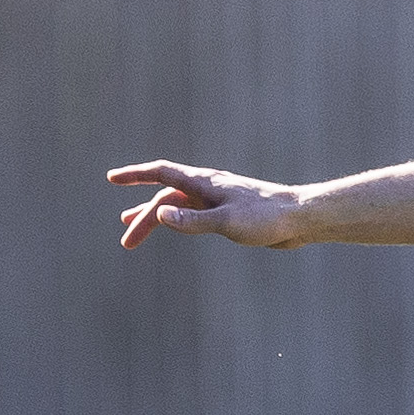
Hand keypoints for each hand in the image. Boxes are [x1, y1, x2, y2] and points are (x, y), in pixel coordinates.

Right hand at [109, 161, 306, 248]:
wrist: (301, 219)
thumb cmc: (267, 217)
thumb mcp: (227, 221)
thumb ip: (193, 221)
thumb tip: (159, 216)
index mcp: (204, 183)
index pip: (161, 173)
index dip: (135, 175)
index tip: (111, 178)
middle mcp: (208, 188)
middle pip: (165, 199)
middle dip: (143, 218)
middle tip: (127, 241)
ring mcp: (217, 200)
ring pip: (179, 208)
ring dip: (156, 219)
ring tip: (133, 232)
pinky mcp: (229, 213)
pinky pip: (194, 215)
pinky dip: (178, 222)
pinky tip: (174, 227)